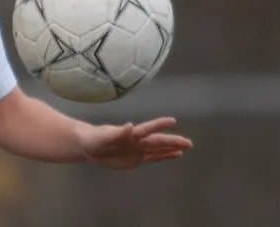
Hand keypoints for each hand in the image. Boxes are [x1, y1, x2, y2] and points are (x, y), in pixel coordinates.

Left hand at [78, 117, 192, 168]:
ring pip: (159, 149)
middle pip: (158, 141)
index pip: (147, 129)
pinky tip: (177, 154)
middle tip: (189, 142)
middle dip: (172, 141)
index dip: (159, 125)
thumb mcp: (103, 137)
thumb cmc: (95, 139)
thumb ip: (117, 133)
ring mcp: (138, 150)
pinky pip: (154, 158)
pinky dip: (166, 156)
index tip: (172, 121)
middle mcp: (137, 141)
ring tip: (187, 146)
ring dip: (172, 148)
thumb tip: (130, 126)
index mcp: (130, 134)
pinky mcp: (137, 159)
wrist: (90, 146)